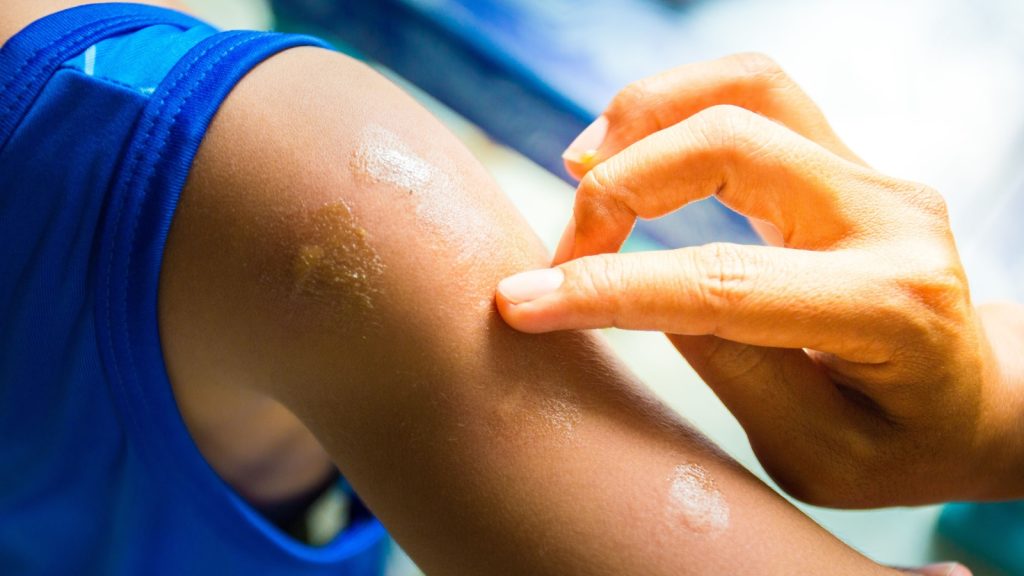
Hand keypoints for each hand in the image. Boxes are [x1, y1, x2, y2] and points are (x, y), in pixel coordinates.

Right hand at [496, 53, 1023, 506]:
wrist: (970, 398)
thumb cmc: (898, 444)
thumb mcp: (816, 454)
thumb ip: (732, 369)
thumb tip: (637, 290)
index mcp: (891, 308)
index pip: (722, 281)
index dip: (609, 288)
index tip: (524, 301)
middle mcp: (888, 217)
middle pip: (729, 145)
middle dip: (617, 190)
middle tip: (562, 256)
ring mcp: (870, 173)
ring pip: (743, 87)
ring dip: (642, 117)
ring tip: (580, 170)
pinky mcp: (843, 157)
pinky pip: (752, 93)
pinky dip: (673, 107)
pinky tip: (627, 149)